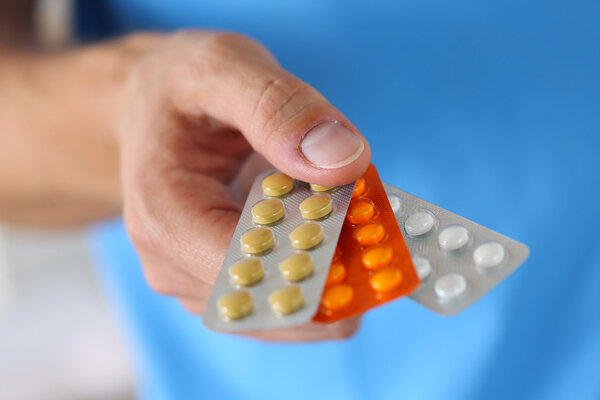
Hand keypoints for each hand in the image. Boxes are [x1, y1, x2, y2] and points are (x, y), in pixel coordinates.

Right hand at [118, 31, 370, 340]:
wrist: (154, 106)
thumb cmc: (180, 86)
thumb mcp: (223, 68)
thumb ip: (279, 108)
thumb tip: (342, 159)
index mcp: (164, 217)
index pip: (250, 271)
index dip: (320, 265)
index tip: (376, 240)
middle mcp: (171, 263)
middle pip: (272, 301)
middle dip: (337, 278)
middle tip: (386, 237)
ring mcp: (195, 278)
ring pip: (283, 309)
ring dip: (335, 280)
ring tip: (369, 231)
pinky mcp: (220, 277)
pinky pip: (280, 295)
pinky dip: (320, 274)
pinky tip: (344, 236)